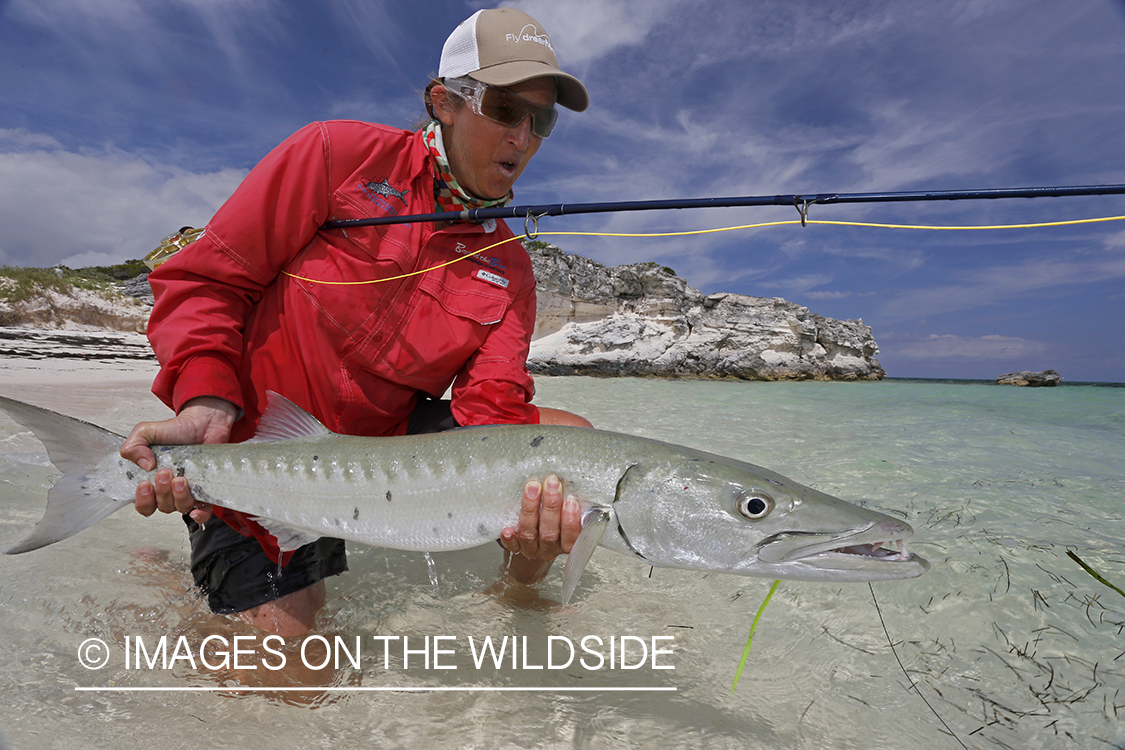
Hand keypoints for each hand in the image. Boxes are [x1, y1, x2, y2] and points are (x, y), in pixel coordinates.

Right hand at [119, 397, 237, 522]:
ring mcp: (189, 491)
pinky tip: (196, 510)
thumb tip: (144, 465)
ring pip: (181, 507)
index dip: (143, 501)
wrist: (203, 422)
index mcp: (153, 482)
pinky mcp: (207, 490)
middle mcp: (170, 491)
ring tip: (180, 478)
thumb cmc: (176, 430)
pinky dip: (199, 514)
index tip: (145, 484)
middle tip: (165, 473)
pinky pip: (204, 511)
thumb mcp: (146, 432)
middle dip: (162, 493)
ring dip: (179, 497)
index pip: (144, 505)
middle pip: (162, 506)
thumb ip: (134, 445)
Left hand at [498, 475, 582, 584]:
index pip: (571, 537)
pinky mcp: (516, 548)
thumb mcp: (566, 513)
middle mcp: (549, 549)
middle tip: (552, 484)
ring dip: (531, 509)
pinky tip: (507, 529)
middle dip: (551, 507)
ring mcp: (531, 549)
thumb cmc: (555, 520)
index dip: (571, 520)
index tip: (571, 499)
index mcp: (566, 544)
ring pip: (530, 534)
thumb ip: (569, 505)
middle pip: (549, 533)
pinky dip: (509, 538)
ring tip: (533, 488)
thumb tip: (568, 484)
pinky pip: (512, 546)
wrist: (537, 538)